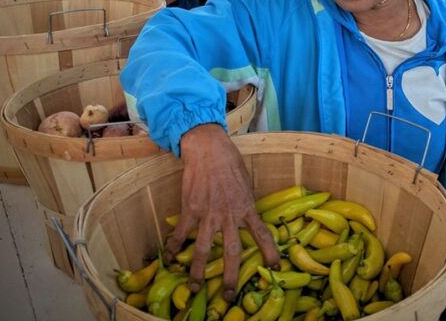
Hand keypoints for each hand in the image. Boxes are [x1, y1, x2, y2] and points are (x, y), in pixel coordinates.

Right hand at [167, 123, 279, 300]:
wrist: (208, 148)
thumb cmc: (230, 161)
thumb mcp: (245, 181)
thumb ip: (246, 201)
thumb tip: (248, 214)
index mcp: (246, 207)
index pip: (263, 234)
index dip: (270, 253)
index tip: (275, 268)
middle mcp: (228, 215)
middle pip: (232, 252)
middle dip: (231, 277)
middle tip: (229, 296)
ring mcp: (208, 214)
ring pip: (204, 250)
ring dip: (199, 272)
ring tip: (195, 288)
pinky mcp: (190, 209)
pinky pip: (181, 234)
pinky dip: (174, 248)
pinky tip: (170, 259)